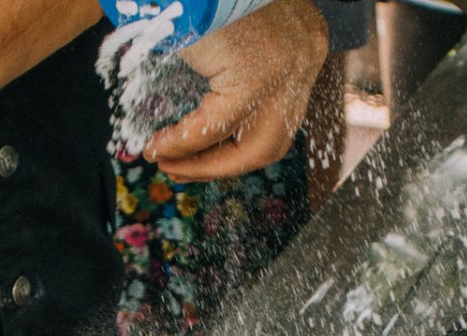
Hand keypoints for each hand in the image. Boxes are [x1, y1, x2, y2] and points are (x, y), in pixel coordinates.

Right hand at [143, 0, 327, 182]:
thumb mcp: (236, 32)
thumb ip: (239, 69)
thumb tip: (216, 126)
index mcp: (307, 42)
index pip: (283, 116)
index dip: (242, 146)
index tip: (204, 157)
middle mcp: (306, 56)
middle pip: (274, 140)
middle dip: (223, 165)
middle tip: (182, 171)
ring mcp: (286, 68)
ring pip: (252, 145)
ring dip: (204, 163)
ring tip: (168, 164)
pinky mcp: (255, 76)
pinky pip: (216, 126)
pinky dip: (185, 143)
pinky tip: (160, 147)